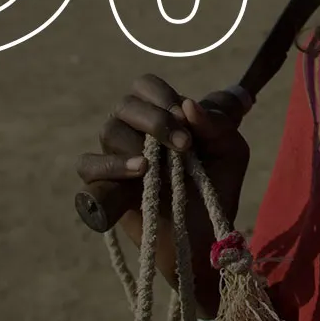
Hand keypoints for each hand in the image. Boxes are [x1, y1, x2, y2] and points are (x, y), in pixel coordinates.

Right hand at [77, 75, 251, 311]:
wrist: (205, 234)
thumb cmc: (216, 186)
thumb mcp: (230, 151)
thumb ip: (216, 123)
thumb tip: (187, 105)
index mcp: (161, 115)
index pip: (146, 86)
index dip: (162, 96)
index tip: (185, 118)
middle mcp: (134, 131)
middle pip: (126, 105)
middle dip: (155, 120)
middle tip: (184, 145)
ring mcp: (117, 157)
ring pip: (109, 131)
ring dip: (135, 142)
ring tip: (156, 164)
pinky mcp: (105, 186)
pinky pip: (88, 165)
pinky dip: (110, 165)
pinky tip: (138, 171)